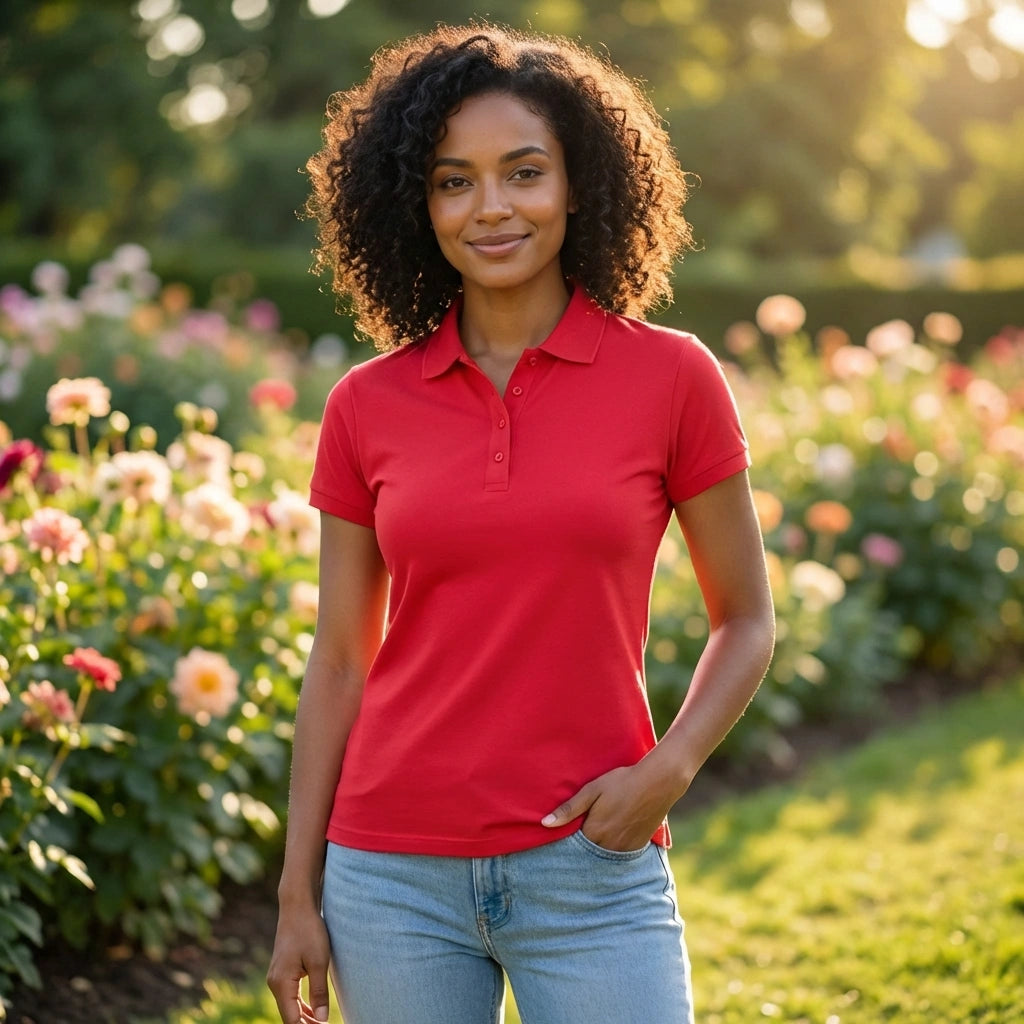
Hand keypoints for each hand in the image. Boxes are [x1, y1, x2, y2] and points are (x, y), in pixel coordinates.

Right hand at [266, 904, 332, 1023]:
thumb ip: (319, 992)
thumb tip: (321, 1020)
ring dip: (305, 1018)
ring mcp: (277, 977)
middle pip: (289, 1017)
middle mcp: (275, 984)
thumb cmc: (309, 930)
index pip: (292, 1020)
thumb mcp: (319, 961)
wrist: (297, 906)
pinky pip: (291, 996)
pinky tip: (313, 1011)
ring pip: (290, 1007)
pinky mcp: (283, 971)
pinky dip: (301, 1006)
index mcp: (282, 984)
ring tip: (321, 1022)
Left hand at [541, 763, 680, 851]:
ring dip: (599, 848)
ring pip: (604, 855)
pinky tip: (615, 835)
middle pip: (588, 852)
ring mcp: (625, 848)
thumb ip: (569, 809)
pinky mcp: (638, 847)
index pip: (573, 846)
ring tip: (600, 833)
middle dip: (583, 847)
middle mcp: (608, 845)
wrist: (657, 783)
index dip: (568, 839)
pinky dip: (614, 848)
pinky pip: (620, 854)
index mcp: (594, 832)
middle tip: (583, 834)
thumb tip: (545, 823)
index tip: (566, 834)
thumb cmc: (622, 782)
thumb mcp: (592, 790)